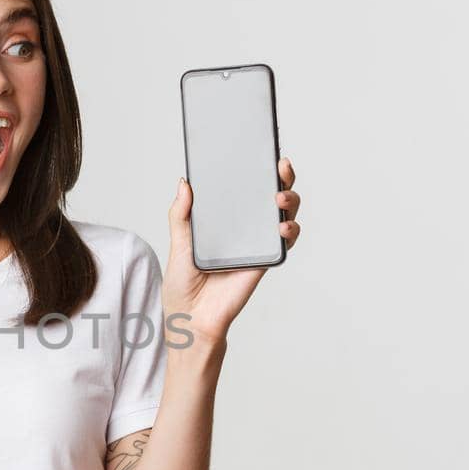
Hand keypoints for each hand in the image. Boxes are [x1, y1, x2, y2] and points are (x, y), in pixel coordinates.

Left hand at [164, 156, 301, 350]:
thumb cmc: (183, 285)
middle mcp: (244, 229)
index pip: (243, 189)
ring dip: (289, 200)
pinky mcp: (264, 261)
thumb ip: (182, 215)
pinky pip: (284, 242)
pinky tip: (283, 226)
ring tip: (280, 197)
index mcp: (224, 220)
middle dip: (281, 177)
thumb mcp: (178, 244)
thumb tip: (185, 183)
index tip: (261, 150)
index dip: (255, 169)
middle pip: (270, 196)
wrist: (191, 319)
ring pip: (284, 214)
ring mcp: (257, 244)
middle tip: (279, 166)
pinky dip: (289, 230)